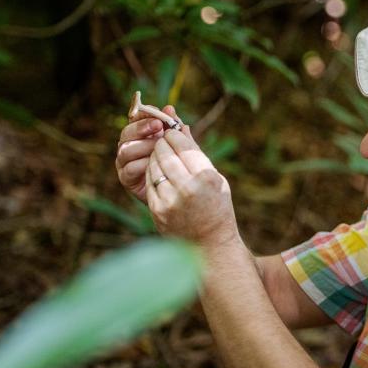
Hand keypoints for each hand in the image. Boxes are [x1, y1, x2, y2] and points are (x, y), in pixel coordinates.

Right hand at [115, 104, 181, 202]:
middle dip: (142, 127)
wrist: (176, 192)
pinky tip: (154, 163)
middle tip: (158, 126)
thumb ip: (173, 127)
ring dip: (143, 145)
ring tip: (159, 146)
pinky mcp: (126, 178)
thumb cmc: (176, 163)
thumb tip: (170, 108)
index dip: (143, 114)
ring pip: (126, 149)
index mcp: (139, 134)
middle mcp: (128, 146)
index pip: (135, 118)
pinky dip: (142, 164)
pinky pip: (129, 168)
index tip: (157, 113)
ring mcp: (124, 162)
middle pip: (127, 132)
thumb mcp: (177, 143)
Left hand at [146, 129, 239, 249]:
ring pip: (154, 165)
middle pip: (165, 153)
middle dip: (162, 143)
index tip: (173, 131)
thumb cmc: (217, 207)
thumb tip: (180, 124)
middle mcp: (188, 188)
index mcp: (207, 178)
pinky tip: (158, 172)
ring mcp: (170, 200)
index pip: (183, 145)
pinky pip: (149, 181)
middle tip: (164, 140)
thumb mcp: (215, 178)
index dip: (175, 134)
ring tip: (161, 155)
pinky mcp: (157, 210)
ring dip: (155, 156)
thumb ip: (196, 152)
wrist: (209, 243)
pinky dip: (152, 172)